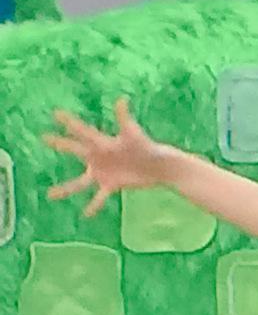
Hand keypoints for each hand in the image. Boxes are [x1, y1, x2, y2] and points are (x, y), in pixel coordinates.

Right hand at [43, 98, 166, 215]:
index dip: (69, 123)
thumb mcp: (133, 133)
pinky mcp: (111, 185)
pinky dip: (93, 206)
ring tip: (49, 195)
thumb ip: (124, 118)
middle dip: (60, 144)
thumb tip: (121, 99)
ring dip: (66, 189)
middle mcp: (98, 157)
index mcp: (101, 142)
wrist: (158, 166)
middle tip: (42, 137)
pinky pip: (99, 197)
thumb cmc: (146, 147)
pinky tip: (85, 214)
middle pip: (75, 150)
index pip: (81, 131)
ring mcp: (102, 172)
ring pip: (80, 182)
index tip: (55, 113)